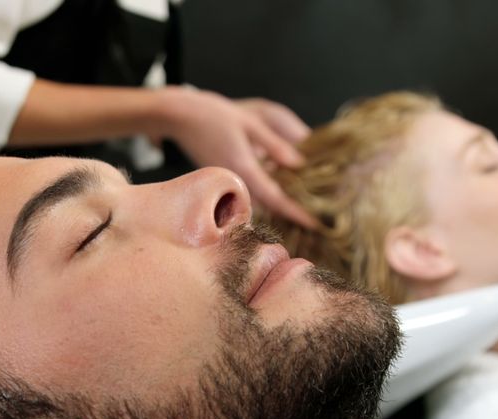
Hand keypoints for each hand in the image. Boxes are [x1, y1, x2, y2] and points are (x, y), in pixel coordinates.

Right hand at [157, 87, 318, 227]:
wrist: (179, 116)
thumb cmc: (212, 115)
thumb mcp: (250, 125)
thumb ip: (275, 145)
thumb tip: (300, 164)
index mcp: (243, 170)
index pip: (275, 199)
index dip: (297, 213)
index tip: (316, 224)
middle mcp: (234, 182)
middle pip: (269, 204)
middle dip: (293, 210)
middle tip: (319, 216)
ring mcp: (228, 181)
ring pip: (260, 198)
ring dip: (281, 200)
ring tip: (306, 200)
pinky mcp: (224, 177)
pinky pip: (251, 188)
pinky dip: (268, 188)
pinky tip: (282, 180)